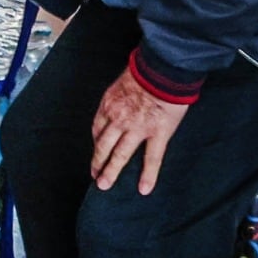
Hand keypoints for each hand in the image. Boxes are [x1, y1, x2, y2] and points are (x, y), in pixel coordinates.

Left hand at [90, 68, 189, 194]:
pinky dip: (148, 175)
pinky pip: (152, 158)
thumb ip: (121, 95)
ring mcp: (137, 128)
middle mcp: (119, 119)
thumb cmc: (145, 70)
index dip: (96, 141)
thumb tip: (124, 98)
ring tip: (105, 185)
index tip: (96, 149)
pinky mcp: (157, 133)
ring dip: (111, 171)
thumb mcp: (123, 80)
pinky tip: (145, 188)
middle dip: (97, 161)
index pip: (98, 128)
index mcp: (110, 104)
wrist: (162, 69)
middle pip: (103, 145)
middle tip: (94, 175)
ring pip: (120, 154)